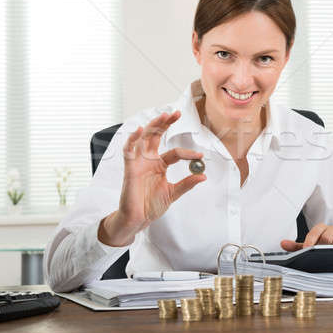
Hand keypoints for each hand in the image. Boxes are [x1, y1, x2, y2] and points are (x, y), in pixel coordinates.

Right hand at [99, 110, 205, 245]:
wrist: (139, 218)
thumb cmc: (152, 206)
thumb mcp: (173, 193)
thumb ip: (186, 184)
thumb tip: (203, 176)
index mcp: (160, 164)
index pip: (175, 152)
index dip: (188, 153)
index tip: (200, 156)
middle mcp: (149, 159)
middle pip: (156, 135)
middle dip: (166, 123)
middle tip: (177, 113)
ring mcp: (139, 162)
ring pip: (144, 138)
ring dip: (153, 125)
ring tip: (163, 116)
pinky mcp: (130, 167)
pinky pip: (128, 150)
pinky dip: (132, 139)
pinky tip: (140, 130)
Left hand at [280, 223, 332, 251]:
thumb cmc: (322, 249)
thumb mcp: (308, 247)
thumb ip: (295, 246)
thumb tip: (283, 244)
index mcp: (321, 230)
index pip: (316, 230)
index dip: (311, 238)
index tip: (307, 248)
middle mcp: (332, 232)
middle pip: (327, 234)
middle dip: (321, 243)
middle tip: (317, 252)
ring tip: (329, 255)